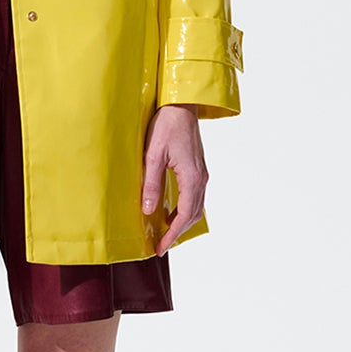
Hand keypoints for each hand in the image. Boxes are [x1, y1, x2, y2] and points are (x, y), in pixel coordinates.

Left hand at [141, 103, 206, 254]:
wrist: (182, 104)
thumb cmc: (167, 125)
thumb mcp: (154, 155)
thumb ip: (152, 183)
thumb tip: (149, 209)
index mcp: (192, 178)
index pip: (184, 215)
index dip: (172, 234)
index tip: (161, 247)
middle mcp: (201, 178)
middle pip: (193, 214)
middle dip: (178, 231)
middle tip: (161, 244)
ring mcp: (201, 173)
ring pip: (196, 206)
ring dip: (182, 221)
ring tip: (165, 231)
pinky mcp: (198, 168)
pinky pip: (195, 196)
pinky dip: (185, 209)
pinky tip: (172, 211)